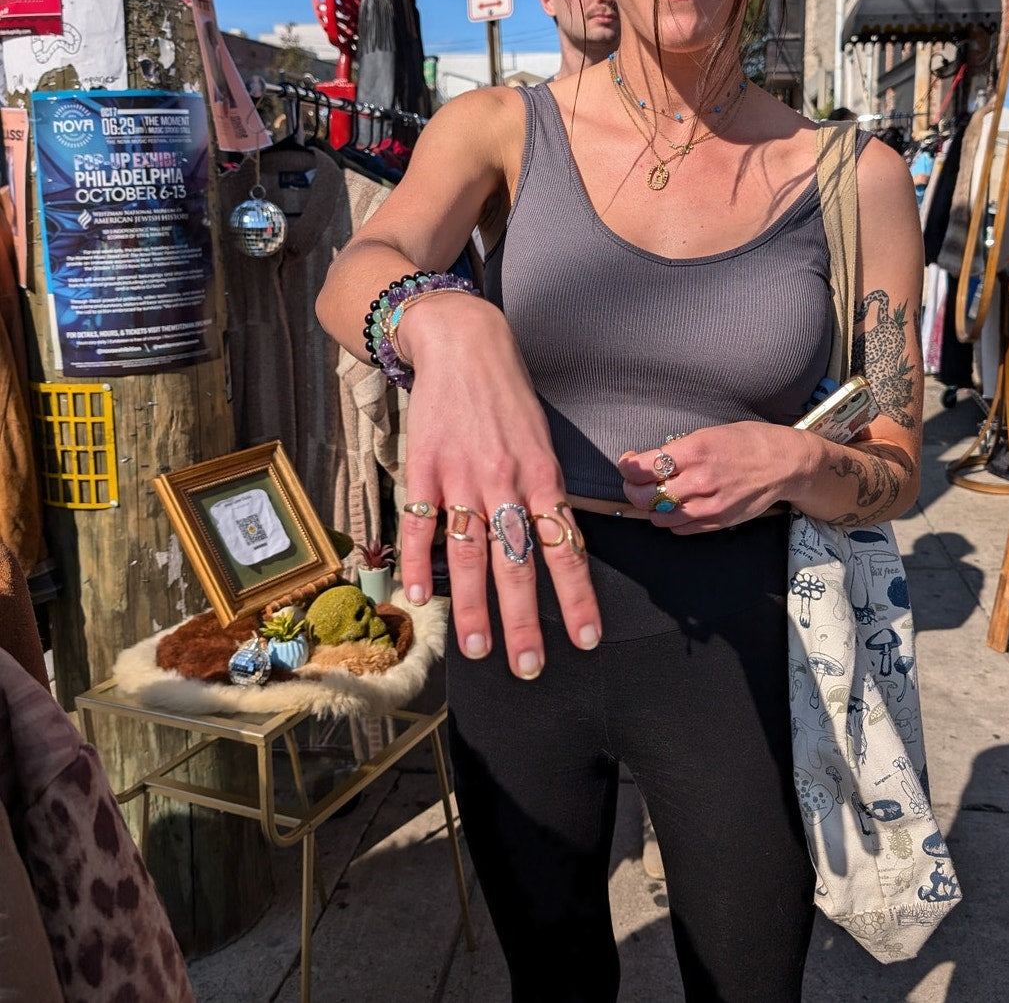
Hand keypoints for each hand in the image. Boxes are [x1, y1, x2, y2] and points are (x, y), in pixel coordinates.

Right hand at [396, 295, 601, 677]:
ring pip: (470, 553)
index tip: (585, 638)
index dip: (577, 597)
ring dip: (473, 606)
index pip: (564, 549)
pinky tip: (420, 598)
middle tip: (528, 666)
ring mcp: (462, 478)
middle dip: (524, 621)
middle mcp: (505, 483)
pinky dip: (419, 563)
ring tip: (478, 649)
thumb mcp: (544, 442)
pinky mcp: (425, 469)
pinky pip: (422, 524)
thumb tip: (557, 546)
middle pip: (517, 563)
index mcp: (542, 478)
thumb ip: (547, 495)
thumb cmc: (509, 399)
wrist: (465, 345)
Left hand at [616, 423, 800, 533]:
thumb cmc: (748, 442)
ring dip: (652, 507)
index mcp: (693, 452)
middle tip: (637, 482)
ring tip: (660, 494)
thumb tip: (649, 462)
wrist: (785, 464)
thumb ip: (678, 451)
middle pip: (643, 497)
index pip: (641, 468)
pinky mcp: (717, 522)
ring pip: (658, 517)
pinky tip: (679, 505)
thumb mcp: (709, 434)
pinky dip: (671, 519)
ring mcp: (708, 506)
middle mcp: (698, 481)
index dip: (627, 467)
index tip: (628, 463)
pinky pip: (679, 528)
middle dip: (632, 489)